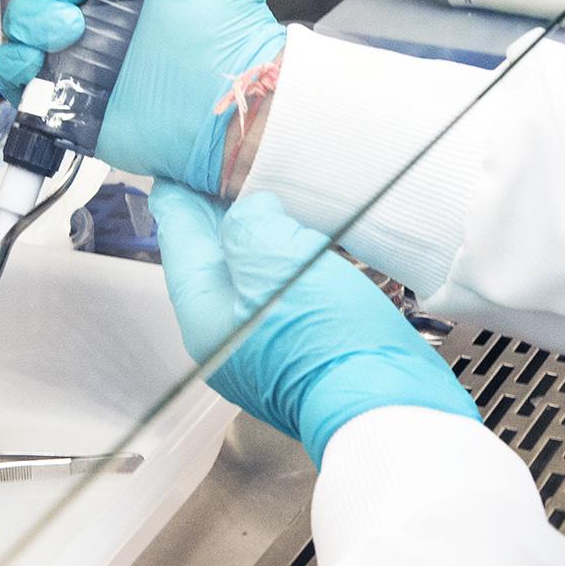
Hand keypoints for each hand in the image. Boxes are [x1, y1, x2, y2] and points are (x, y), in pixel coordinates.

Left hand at [149, 184, 479, 464]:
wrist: (385, 404)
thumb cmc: (328, 342)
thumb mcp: (276, 260)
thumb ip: (248, 223)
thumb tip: (254, 213)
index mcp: (204, 312)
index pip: (179, 234)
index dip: (180, 190)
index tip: (179, 161)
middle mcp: (224, 335)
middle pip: (213, 255)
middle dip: (220, 210)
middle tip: (228, 167)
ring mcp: (263, 346)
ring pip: (251, 274)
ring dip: (260, 235)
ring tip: (272, 196)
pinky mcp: (302, 350)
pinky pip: (284, 294)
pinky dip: (289, 264)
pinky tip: (309, 245)